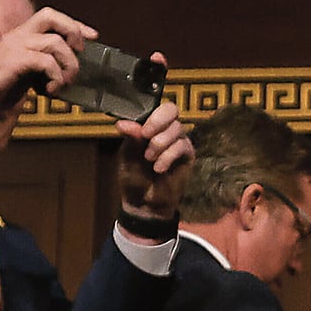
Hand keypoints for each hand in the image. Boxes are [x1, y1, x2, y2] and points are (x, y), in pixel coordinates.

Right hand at [0, 6, 96, 124]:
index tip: (92, 36)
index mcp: (19, 36)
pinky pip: (46, 61)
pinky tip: (49, 90)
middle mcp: (17, 36)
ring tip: (64, 83)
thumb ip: (39, 68)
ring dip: (68, 64)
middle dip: (73, 32)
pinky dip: (55, 77)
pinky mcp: (14, 60)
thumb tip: (63, 74)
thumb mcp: (21, 73)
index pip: (51, 18)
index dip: (75, 25)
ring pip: (55, 42)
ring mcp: (15, 46)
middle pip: (52, 16)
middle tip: (79, 54)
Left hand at [113, 90, 189, 222]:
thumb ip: (130, 138)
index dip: (152, 115)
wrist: (144, 202)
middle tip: (147, 138)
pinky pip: (182, 146)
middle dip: (158, 123)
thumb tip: (122, 123)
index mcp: (150, 127)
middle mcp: (166, 130)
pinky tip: (159, 168)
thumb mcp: (127, 155)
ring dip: (160, 144)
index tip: (142, 131)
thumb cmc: (134, 177)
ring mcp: (179, 141)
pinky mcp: (188, 155)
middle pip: (172, 110)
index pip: (158, 108)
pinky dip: (168, 156)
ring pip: (176, 129)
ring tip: (149, 159)